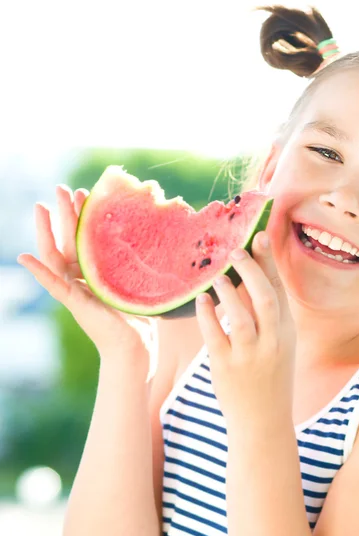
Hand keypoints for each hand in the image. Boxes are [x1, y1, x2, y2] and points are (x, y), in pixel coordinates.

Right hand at [18, 185, 155, 372]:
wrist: (136, 348)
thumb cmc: (141, 318)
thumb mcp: (139, 283)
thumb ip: (138, 266)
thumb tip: (157, 239)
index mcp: (97, 273)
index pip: (87, 238)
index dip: (83, 216)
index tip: (86, 192)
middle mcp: (83, 279)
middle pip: (70, 240)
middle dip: (65, 214)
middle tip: (61, 187)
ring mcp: (76, 291)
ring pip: (57, 255)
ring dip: (48, 231)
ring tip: (41, 206)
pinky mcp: (76, 305)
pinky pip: (54, 286)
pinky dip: (40, 273)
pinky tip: (24, 258)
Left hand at [195, 231, 295, 427]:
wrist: (263, 423)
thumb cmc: (271, 379)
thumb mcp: (281, 347)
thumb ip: (271, 317)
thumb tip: (255, 280)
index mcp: (287, 334)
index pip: (280, 291)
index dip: (270, 263)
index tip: (261, 236)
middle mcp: (272, 344)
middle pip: (265, 299)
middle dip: (252, 270)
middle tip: (236, 250)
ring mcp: (249, 357)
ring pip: (241, 318)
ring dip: (228, 291)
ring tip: (217, 276)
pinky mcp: (225, 369)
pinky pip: (215, 336)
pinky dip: (207, 315)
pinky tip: (201, 300)